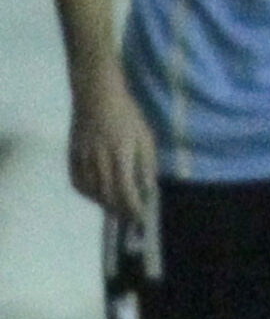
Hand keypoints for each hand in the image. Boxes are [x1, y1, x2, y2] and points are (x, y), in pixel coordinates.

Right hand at [69, 79, 157, 222]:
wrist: (97, 98)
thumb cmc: (128, 116)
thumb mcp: (145, 139)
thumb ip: (147, 165)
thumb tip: (148, 189)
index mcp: (120, 155)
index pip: (126, 191)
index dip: (133, 209)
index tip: (142, 220)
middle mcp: (99, 160)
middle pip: (107, 195)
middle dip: (120, 210)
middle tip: (131, 218)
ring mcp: (83, 159)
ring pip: (92, 192)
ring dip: (105, 204)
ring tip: (117, 208)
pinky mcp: (72, 156)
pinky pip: (78, 182)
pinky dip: (88, 194)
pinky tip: (98, 195)